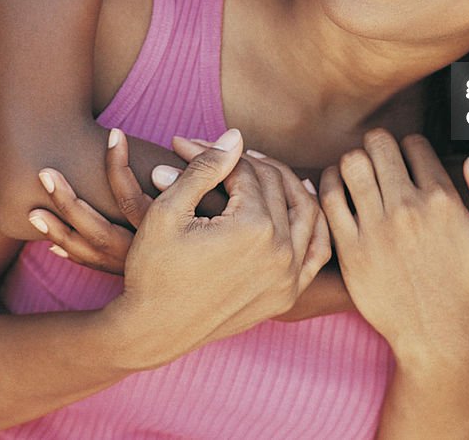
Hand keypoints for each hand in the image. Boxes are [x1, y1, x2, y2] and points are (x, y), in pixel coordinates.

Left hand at [27, 129, 237, 273]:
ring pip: (91, 251)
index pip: (129, 194)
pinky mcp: (134, 278)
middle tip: (43, 173)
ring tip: (32, 209)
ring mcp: (137, 270)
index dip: (116, 163)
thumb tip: (214, 137)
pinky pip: (97, 266)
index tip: (111, 134)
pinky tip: (56, 244)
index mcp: (166, 233)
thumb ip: (213, 170)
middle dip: (68, 200)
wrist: (239, 294)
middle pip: (96, 228)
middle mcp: (146, 254)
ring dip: (61, 228)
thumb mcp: (225, 203)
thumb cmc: (236, 240)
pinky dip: (75, 253)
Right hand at [106, 128, 330, 370]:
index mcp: (253, 228)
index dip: (214, 153)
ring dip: (285, 183)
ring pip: (305, 210)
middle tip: (220, 154)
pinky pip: (316, 250)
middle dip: (246, 163)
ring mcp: (289, 276)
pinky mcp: (287, 294)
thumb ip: (205, 167)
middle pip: (275, 185)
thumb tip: (236, 136)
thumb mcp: (168, 210)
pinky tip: (299, 201)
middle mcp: (281, 252)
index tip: (186, 144)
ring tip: (259, 169)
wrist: (151, 331)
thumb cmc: (152, 269)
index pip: (245, 171)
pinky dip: (312, 222)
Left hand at [320, 131, 468, 362]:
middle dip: (379, 145)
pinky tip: (339, 189)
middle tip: (380, 161)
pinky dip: (330, 183)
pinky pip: (329, 196)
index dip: (410, 147)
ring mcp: (377, 227)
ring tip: (360, 174)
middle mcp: (408, 208)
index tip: (408, 162)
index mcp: (443, 200)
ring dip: (354, 161)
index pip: (414, 143)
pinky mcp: (351, 249)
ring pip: (352, 163)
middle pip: (379, 143)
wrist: (438, 336)